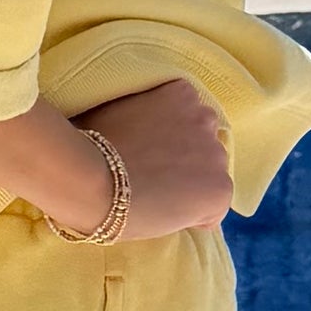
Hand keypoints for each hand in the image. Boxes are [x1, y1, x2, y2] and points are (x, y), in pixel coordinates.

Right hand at [75, 75, 231, 242]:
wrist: (92, 181)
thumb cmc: (89, 143)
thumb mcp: (113, 109)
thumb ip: (135, 112)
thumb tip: (130, 125)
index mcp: (181, 93)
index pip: (185, 120)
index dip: (166, 143)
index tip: (145, 156)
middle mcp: (205, 118)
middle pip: (201, 147)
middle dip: (183, 162)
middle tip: (151, 178)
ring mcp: (216, 154)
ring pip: (208, 178)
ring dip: (190, 188)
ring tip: (156, 200)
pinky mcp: (220, 189)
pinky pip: (213, 210)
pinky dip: (195, 217)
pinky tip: (166, 217)